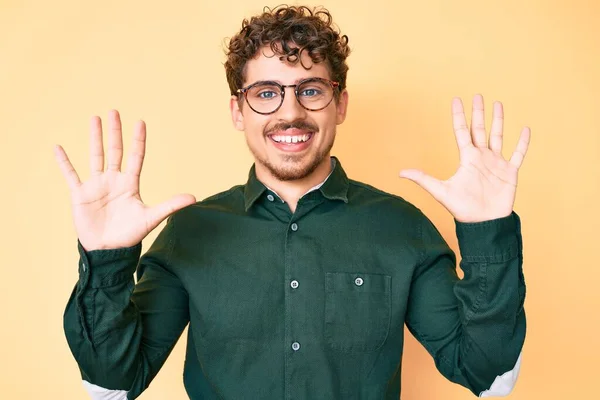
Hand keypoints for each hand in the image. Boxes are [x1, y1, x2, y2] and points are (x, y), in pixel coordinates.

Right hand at [54, 110, 195, 250]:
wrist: (108, 250)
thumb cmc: (130, 235)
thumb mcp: (152, 218)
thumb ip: (171, 205)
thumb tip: (194, 198)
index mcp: (130, 183)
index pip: (136, 157)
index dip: (138, 140)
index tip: (140, 122)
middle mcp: (114, 180)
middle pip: (115, 151)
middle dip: (115, 131)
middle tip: (114, 111)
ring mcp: (97, 185)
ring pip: (95, 156)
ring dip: (95, 138)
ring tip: (95, 118)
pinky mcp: (80, 194)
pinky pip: (70, 174)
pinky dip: (64, 162)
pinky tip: (58, 147)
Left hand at [399, 94, 530, 222]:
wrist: (484, 223)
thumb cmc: (462, 209)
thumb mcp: (441, 191)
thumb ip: (423, 179)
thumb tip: (400, 173)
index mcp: (467, 159)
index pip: (461, 132)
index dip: (459, 116)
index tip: (457, 100)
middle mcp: (481, 157)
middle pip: (480, 130)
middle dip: (478, 113)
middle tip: (478, 96)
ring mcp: (496, 163)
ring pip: (498, 136)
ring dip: (499, 121)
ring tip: (498, 104)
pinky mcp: (510, 172)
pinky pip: (518, 154)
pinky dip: (523, 142)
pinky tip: (526, 129)